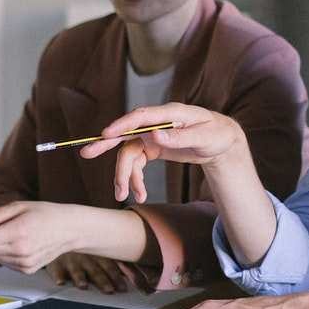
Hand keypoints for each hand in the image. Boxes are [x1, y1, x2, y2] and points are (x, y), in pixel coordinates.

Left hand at [0, 201, 79, 274]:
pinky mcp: (27, 269)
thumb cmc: (46, 215)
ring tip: (11, 233)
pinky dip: (5, 253)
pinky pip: (4, 262)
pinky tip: (18, 243)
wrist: (69, 230)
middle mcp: (21, 251)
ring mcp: (24, 263)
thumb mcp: (19, 206)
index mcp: (19, 232)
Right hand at [46, 252, 127, 293]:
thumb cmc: (83, 246)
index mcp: (98, 254)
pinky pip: (55, 270)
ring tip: (83, 285)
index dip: (118, 277)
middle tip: (109, 290)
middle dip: (103, 280)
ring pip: (76, 270)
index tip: (124, 289)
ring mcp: (70, 260)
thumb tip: (132, 276)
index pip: (110, 266)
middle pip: (95, 271)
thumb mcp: (98, 249)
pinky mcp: (55, 263)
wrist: (59, 231)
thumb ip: (112, 261)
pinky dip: (58, 276)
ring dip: (80, 278)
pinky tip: (60, 281)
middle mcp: (85, 257)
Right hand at [80, 103, 244, 202]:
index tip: (106, 134)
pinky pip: (136, 162)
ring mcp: (152, 135)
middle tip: (86, 153)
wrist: (221, 142)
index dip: (122, 124)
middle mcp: (156, 123)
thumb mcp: (206, 137)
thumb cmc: (217, 134)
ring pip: (129, 153)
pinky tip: (139, 193)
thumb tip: (156, 135)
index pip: (141, 116)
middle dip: (106, 144)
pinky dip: (135, 178)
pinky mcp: (152, 147)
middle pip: (126, 132)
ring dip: (124, 174)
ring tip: (123, 194)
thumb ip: (181, 136)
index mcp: (170, 114)